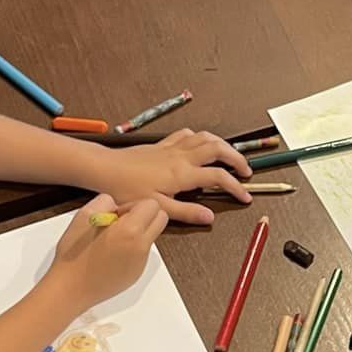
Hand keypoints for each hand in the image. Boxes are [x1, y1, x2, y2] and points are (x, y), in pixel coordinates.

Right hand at [47, 194, 165, 312]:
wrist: (70, 288)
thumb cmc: (74, 255)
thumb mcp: (84, 215)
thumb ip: (106, 201)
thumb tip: (117, 205)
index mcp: (130, 231)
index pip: (153, 205)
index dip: (134, 205)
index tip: (118, 213)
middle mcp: (141, 247)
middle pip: (160, 219)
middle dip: (144, 216)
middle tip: (120, 222)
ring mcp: (141, 262)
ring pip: (151, 236)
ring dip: (138, 232)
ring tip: (111, 239)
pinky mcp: (136, 273)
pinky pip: (142, 253)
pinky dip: (132, 248)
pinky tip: (110, 253)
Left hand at [104, 130, 252, 224]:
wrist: (106, 169)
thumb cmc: (127, 189)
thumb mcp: (158, 206)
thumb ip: (186, 212)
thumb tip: (209, 217)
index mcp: (183, 174)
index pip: (219, 177)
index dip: (236, 187)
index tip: (244, 196)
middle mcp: (181, 157)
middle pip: (219, 149)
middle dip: (237, 158)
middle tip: (246, 171)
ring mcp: (173, 148)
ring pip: (205, 137)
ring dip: (222, 144)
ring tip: (230, 155)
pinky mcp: (163, 144)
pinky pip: (187, 134)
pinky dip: (200, 137)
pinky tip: (201, 144)